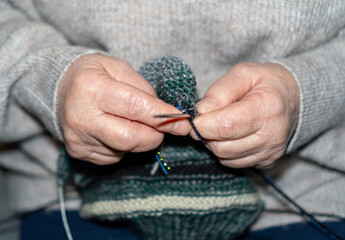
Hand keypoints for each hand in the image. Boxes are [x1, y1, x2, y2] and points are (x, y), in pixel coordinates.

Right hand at [57, 54, 189, 164]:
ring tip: (131, 121)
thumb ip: (144, 90)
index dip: (163, 117)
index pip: (134, 107)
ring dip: (139, 139)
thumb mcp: (119, 68)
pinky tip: (116, 129)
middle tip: (163, 127)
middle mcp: (81, 117)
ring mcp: (78, 138)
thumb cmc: (95, 74)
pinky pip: (113, 156)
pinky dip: (123, 146)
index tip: (183, 122)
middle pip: (129, 137)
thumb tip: (169, 116)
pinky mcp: (79, 152)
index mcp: (91, 88)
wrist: (60, 89)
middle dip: (155, 135)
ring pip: (123, 149)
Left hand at [192, 63, 299, 167]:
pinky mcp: (266, 162)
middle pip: (222, 146)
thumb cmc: (266, 83)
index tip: (193, 118)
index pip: (226, 126)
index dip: (202, 125)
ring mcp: (270, 152)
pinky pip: (233, 163)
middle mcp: (272, 136)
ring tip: (220, 124)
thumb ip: (220, 90)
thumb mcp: (243, 73)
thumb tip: (201, 111)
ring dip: (213, 142)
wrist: (294, 98)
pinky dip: (224, 151)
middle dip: (206, 133)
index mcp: (268, 108)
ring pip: (225, 157)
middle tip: (206, 118)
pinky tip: (230, 135)